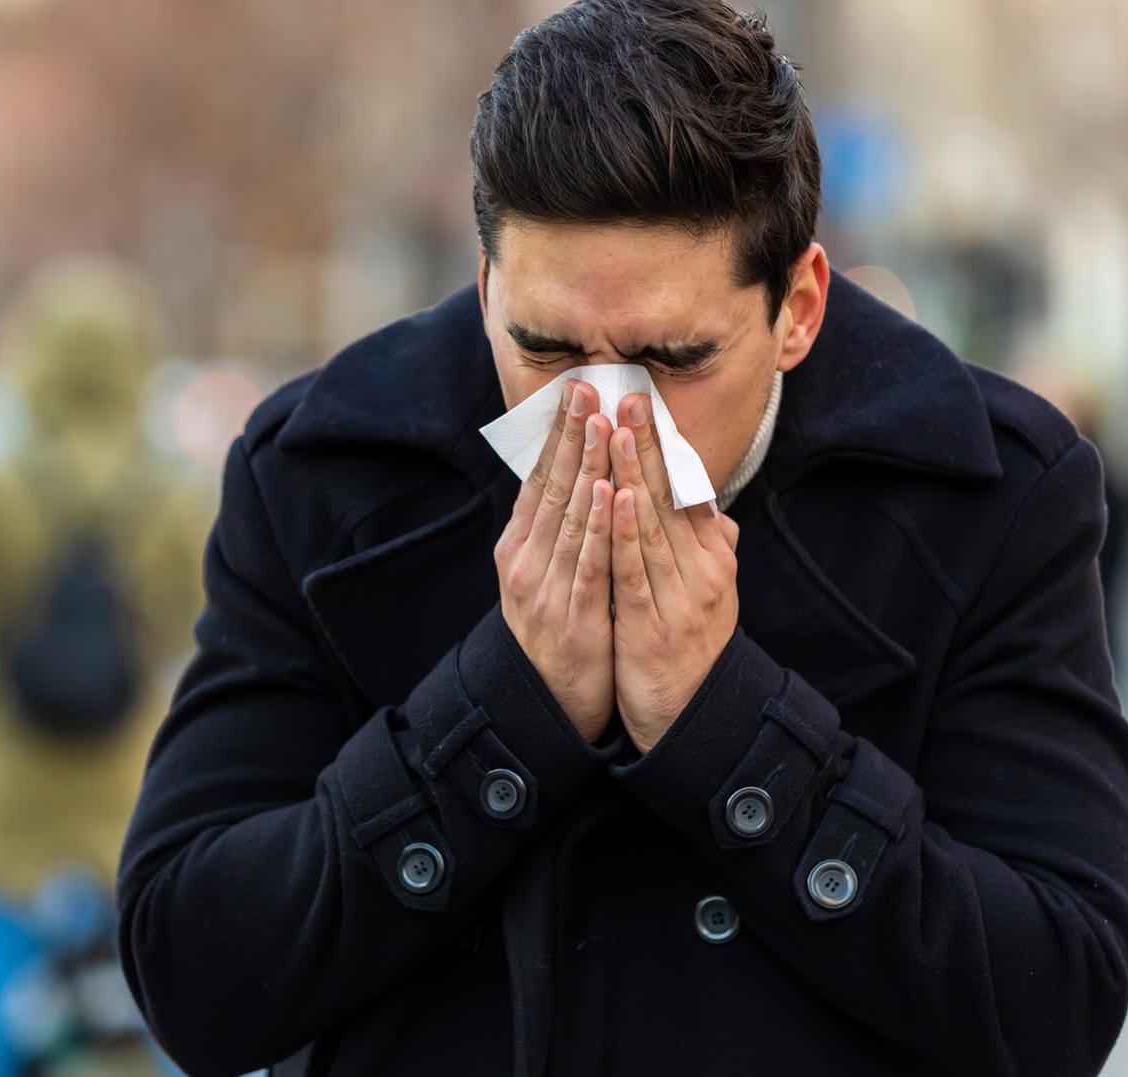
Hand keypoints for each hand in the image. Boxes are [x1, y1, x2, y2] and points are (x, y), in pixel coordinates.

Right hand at [494, 380, 615, 741]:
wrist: (546, 704)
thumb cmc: (557, 633)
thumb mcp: (545, 577)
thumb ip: (558, 533)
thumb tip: (579, 479)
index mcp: (518, 549)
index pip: (539, 480)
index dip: (557, 435)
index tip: (574, 392)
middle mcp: (525, 562)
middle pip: (551, 489)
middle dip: (571, 436)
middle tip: (585, 389)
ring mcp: (546, 589)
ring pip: (570, 519)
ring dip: (586, 468)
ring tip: (601, 425)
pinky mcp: (573, 616)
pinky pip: (588, 564)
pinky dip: (597, 527)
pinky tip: (608, 493)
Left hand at [607, 393, 740, 753]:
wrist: (692, 718)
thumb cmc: (690, 647)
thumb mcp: (706, 591)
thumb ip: (708, 547)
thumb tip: (715, 508)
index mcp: (712, 556)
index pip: (686, 487)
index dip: (662, 444)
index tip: (641, 400)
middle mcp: (702, 569)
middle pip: (669, 495)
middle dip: (644, 443)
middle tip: (625, 394)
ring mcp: (679, 597)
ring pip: (651, 525)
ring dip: (631, 474)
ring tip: (612, 430)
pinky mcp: (652, 626)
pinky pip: (635, 572)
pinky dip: (624, 533)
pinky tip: (614, 498)